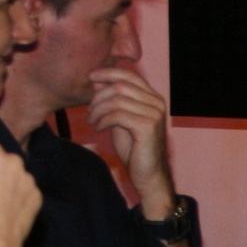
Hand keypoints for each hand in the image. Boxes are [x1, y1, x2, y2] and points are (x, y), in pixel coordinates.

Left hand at [84, 67, 174, 215]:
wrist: (148, 174)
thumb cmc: (134, 148)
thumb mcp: (120, 119)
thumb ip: (113, 100)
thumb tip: (98, 81)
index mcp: (153, 98)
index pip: (129, 74)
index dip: (108, 72)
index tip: (90, 77)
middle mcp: (157, 103)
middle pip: (121, 85)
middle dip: (99, 96)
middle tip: (89, 110)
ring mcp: (155, 114)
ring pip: (117, 100)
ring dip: (98, 110)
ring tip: (92, 121)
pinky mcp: (148, 127)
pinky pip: (117, 115)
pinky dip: (102, 121)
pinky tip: (98, 129)